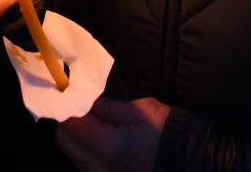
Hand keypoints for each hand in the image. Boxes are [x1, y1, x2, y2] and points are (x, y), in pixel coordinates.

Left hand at [57, 97, 172, 171]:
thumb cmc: (166, 130)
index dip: (65, 102)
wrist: (186, 158)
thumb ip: (105, 106)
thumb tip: (81, 95)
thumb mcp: (139, 110)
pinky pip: (81, 159)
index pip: (69, 123)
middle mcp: (97, 167)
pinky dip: (82, 144)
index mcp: (108, 147)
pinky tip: (97, 132)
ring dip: (74, 131)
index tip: (69, 87)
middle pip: (64, 138)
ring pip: (70, 150)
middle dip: (68, 117)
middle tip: (81, 99)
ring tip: (91, 115)